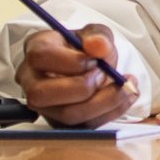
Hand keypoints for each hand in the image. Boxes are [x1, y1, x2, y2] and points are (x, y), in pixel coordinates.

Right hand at [20, 25, 136, 126]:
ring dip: (102, 103)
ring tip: (123, 86)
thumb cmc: (85, 48)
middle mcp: (32, 81)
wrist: (90, 67)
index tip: (95, 60)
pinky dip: (111, 112)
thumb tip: (99, 46)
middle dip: (82, 87)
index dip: (72, 61)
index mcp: (35, 51)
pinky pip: (85, 126)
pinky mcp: (63, 124)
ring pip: (66, 115)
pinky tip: (127, 96)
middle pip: (42, 94)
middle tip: (106, 74)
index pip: (40, 56)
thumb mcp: (94, 33)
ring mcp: (45, 106)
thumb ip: (98, 35)